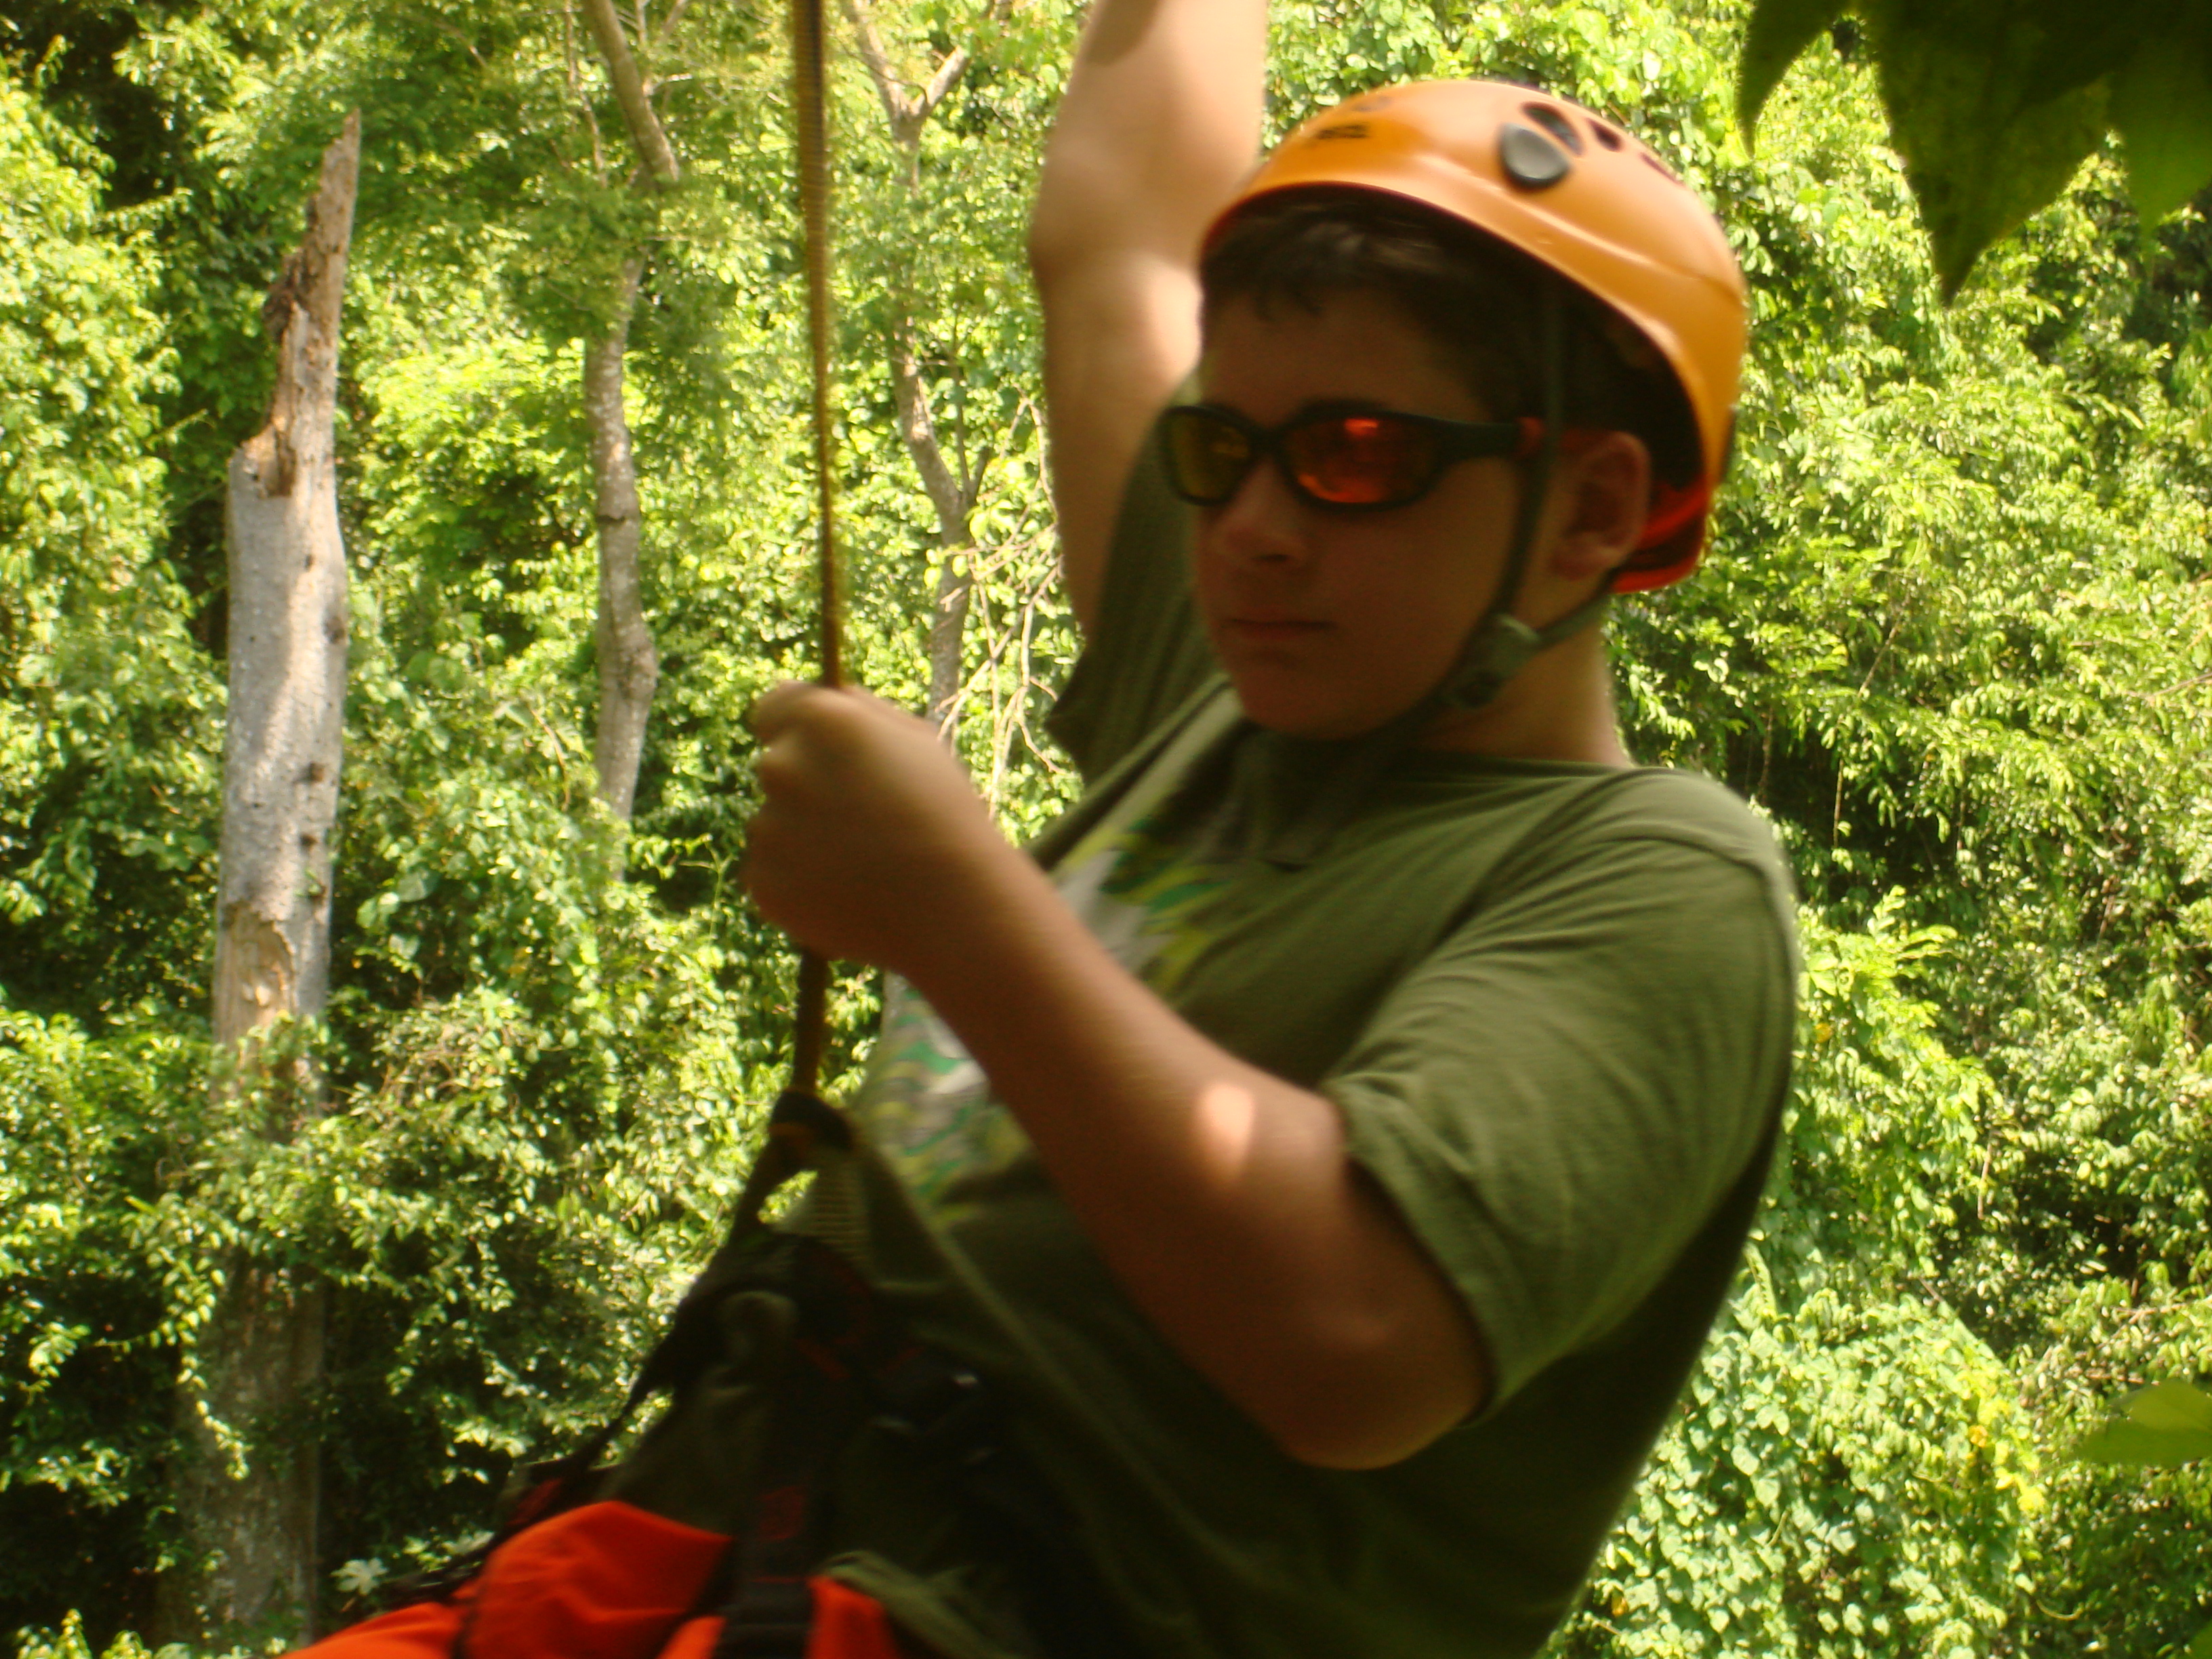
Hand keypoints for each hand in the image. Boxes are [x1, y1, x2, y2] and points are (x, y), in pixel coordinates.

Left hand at [744, 681, 1023, 976]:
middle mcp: (781, 767)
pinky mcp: (762, 884)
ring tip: (860, 859)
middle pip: (776, 767)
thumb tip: (826, 699)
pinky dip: (799, 881)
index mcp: (819, 721)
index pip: (773, 707)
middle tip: (858, 815)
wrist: (952, 906)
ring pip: (773, 823)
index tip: (818, 748)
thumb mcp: (916, 741)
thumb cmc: (944, 813)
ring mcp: (766, 829)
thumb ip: (860, 711)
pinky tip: (846, 889)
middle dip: (807, 784)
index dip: (796, 726)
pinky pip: (773, 872)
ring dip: (803, 836)